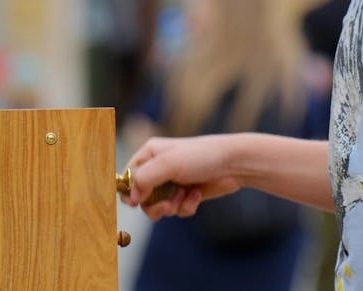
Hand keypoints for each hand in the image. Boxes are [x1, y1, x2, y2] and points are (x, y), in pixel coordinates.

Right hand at [120, 134, 242, 219]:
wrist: (234, 164)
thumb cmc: (202, 156)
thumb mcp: (169, 163)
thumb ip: (144, 179)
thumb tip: (131, 198)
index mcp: (150, 153)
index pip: (128, 175)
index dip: (129, 191)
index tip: (135, 202)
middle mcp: (159, 168)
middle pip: (141, 197)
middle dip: (154, 204)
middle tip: (167, 205)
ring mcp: (173, 182)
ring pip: (158, 207)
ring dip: (172, 206)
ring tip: (185, 197)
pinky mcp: (186, 194)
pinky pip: (177, 210)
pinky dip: (186, 206)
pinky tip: (197, 195)